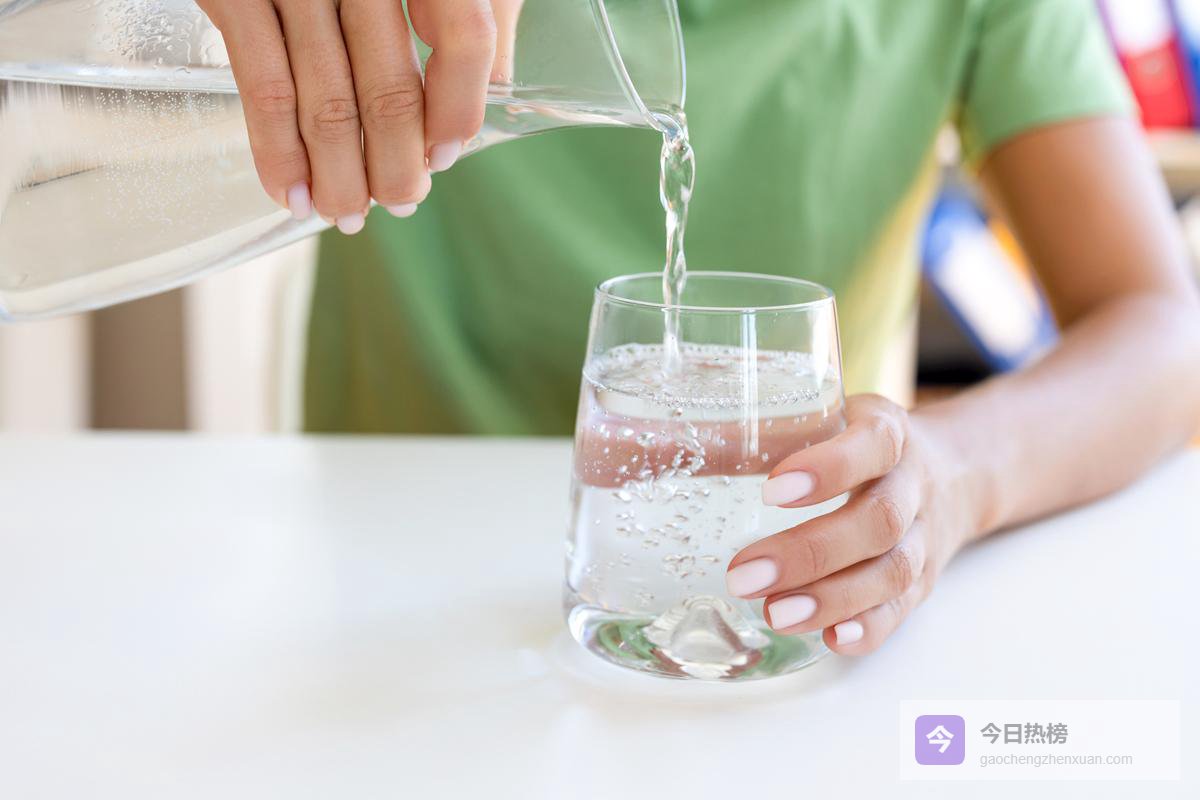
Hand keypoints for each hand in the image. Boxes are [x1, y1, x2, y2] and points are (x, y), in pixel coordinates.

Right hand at [197, 0, 496, 231]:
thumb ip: (479, 8)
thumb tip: (497, 92)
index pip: (464, 35)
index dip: (459, 108)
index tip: (445, 156)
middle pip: (390, 87)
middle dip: (395, 164)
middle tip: (400, 202)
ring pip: (326, 101)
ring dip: (338, 175)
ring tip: (347, 214)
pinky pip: (261, 87)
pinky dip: (277, 152)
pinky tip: (292, 192)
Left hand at [725, 394, 977, 654]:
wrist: (959, 472)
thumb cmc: (858, 442)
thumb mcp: (820, 418)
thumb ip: (752, 434)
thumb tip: (646, 447)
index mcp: (888, 432)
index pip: (871, 445)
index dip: (829, 469)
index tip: (772, 491)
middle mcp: (913, 485)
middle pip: (878, 522)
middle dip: (810, 552)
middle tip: (744, 575)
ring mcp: (924, 538)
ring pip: (892, 573)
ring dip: (832, 599)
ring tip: (774, 615)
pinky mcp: (923, 583)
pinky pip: (903, 611)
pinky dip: (868, 629)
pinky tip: (829, 640)